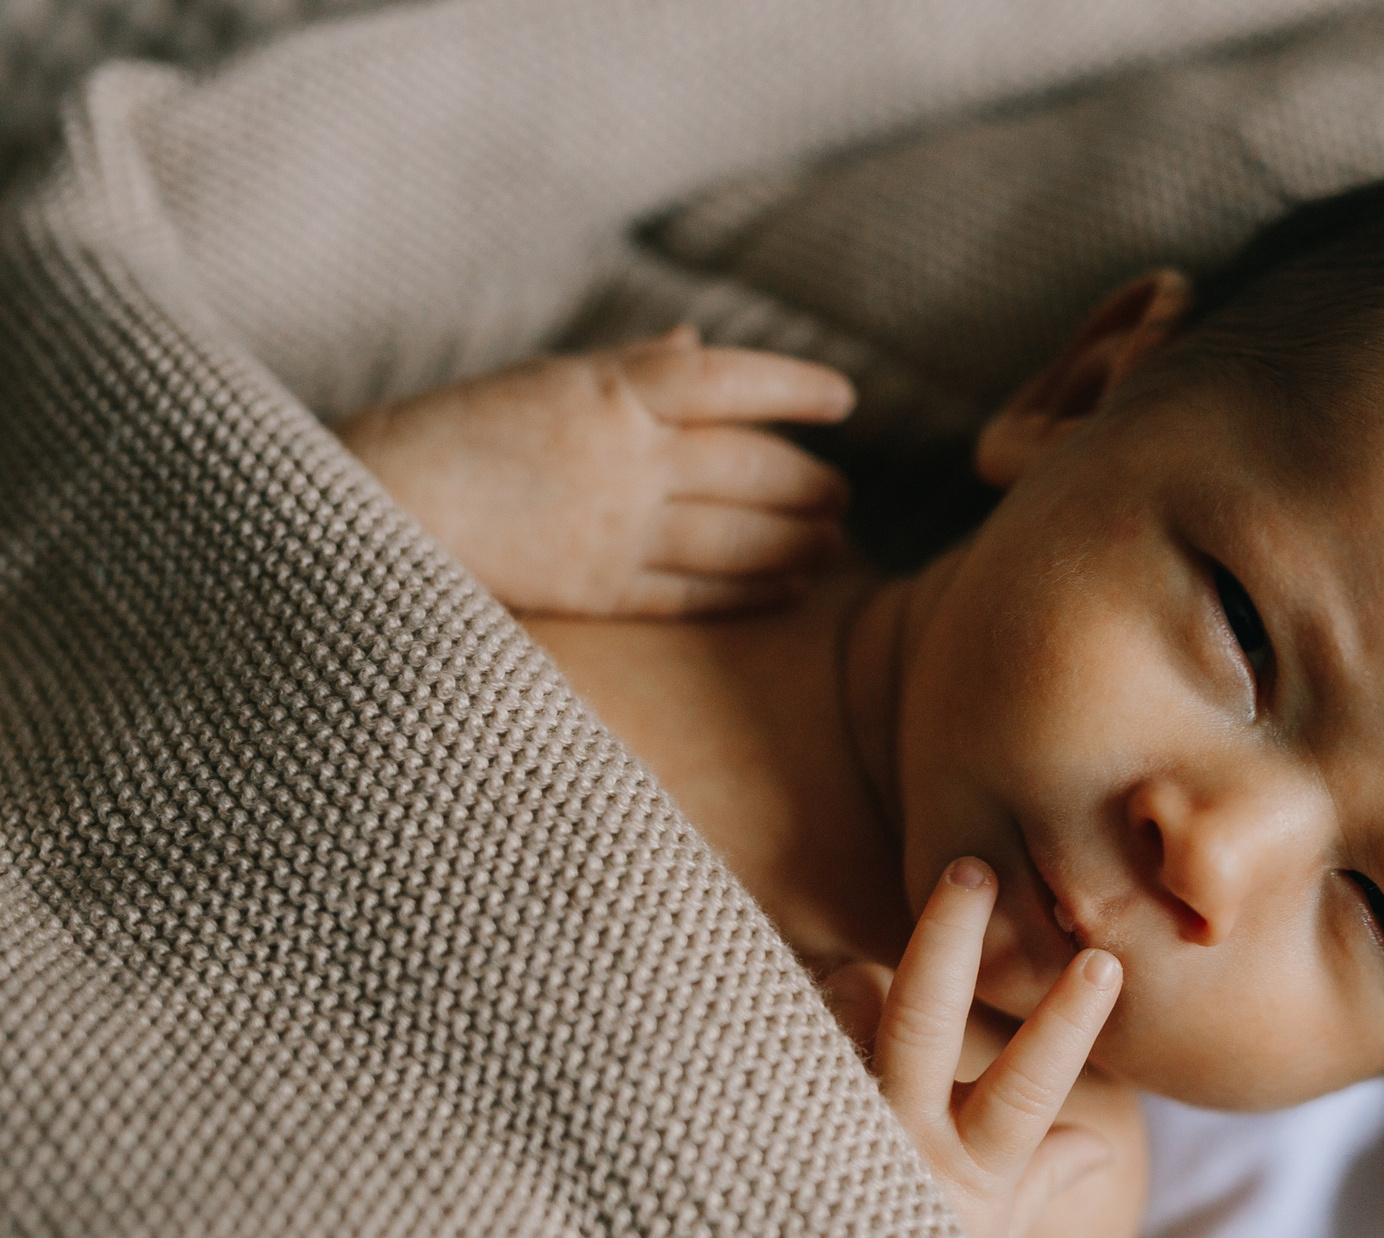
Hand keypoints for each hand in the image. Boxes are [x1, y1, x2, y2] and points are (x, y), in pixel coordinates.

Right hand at [334, 326, 854, 616]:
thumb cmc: (462, 430)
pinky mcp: (596, 588)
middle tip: (844, 494)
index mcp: (603, 390)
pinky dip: (753, 591)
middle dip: (807, 482)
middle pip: (747, 467)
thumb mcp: (546, 380)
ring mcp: (612, 526)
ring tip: (834, 544)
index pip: (724, 380)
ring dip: (797, 542)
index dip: (791, 387)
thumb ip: (629, 370)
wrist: (380, 502)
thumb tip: (693, 341)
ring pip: (736, 537)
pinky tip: (792, 589)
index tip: (844, 399)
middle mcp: (620, 458)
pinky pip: (698, 593)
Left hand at [818, 858, 1132, 1237]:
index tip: (1102, 964)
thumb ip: (1042, 1179)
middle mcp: (896, 1145)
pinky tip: (791, 1008)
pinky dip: (802, 1013)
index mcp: (969, 1175)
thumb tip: (1097, 1139)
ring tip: (854, 981)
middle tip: (972, 871)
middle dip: (951, 938)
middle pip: (922, 1021)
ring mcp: (829, 1132)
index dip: (1065, 1024)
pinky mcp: (765, 1125)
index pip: (1028, 1087)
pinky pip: (786, 1036)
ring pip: (842, 1013)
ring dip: (854, 983)